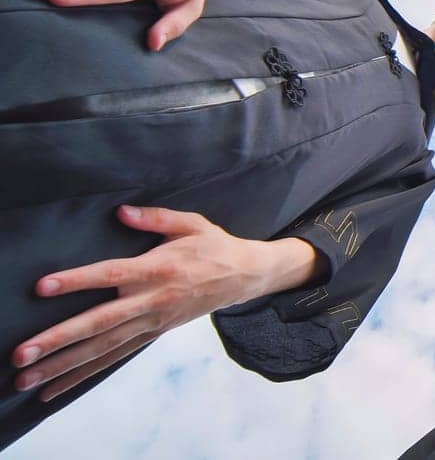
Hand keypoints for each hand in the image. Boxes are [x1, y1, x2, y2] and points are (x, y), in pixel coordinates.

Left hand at [10, 206, 316, 401]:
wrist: (246, 277)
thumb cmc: (215, 246)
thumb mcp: (192, 223)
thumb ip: (155, 217)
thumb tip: (121, 211)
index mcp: (159, 269)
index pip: (112, 274)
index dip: (78, 281)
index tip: (42, 287)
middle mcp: (153, 301)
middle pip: (100, 323)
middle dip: (58, 339)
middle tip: (21, 354)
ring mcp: (152, 323)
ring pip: (102, 348)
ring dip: (62, 365)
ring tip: (25, 377)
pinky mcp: (152, 335)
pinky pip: (114, 358)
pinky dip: (82, 375)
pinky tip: (54, 388)